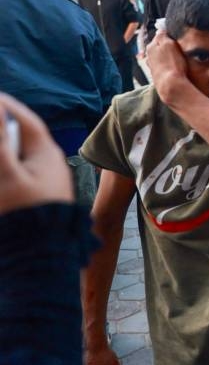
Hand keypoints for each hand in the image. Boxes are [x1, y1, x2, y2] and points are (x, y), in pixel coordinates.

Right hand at [0, 94, 72, 214]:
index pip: (26, 121)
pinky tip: (4, 174)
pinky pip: (16, 178)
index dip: (7, 107)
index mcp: (46, 155)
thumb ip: (1, 140)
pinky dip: (7, 171)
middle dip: (4, 133)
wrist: (38, 257)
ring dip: (5, 154)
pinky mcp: (35, 198)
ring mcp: (42, 183)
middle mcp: (48, 166)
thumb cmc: (24, 214)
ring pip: (17, 160)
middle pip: (20, 141)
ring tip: (3, 163)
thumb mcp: (6, 173)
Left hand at [144, 30, 188, 100]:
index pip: (160, 35)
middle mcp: (149, 56)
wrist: (172, 86)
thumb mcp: (169, 44)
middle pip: (160, 47)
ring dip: (169, 57)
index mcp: (151, 46)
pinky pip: (165, 66)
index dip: (170, 36)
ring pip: (162, 57)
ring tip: (179, 59)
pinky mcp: (159, 76)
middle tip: (180, 49)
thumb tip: (161, 30)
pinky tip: (176, 68)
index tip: (178, 38)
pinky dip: (170, 66)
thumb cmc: (172, 65)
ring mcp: (153, 67)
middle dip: (169, 47)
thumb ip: (163, 35)